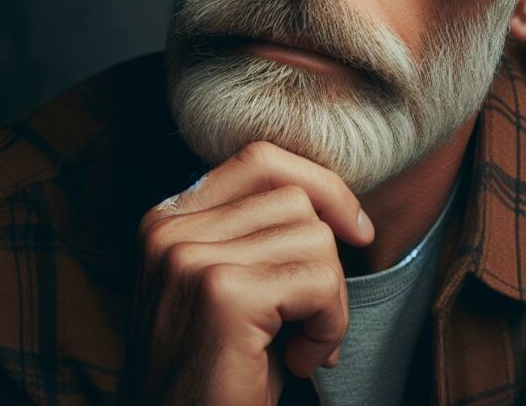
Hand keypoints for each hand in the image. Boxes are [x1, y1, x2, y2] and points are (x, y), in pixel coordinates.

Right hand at [126, 141, 374, 405]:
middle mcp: (172, 229)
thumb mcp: (232, 283)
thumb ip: (260, 231)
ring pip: (315, 237)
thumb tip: (344, 209)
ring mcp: (192, 257)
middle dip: (326, 258)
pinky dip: (329, 325)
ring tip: (301, 343)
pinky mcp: (222, 293)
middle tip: (314, 317)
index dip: (321, 185)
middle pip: (296, 199)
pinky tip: (301, 361)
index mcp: (170, 217)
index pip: (261, 160)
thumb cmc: (221, 366)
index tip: (355, 228)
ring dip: (330, 299)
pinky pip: (320, 280)